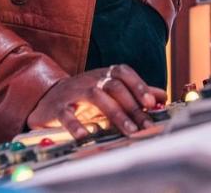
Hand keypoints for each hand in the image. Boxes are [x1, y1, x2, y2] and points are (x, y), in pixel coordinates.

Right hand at [26, 64, 165, 139]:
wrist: (48, 97)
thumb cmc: (86, 95)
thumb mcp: (110, 91)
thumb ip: (135, 93)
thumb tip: (162, 97)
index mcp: (105, 74)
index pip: (124, 73)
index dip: (138, 85)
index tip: (150, 103)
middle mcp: (91, 79)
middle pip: (114, 86)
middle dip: (132, 106)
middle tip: (144, 125)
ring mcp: (74, 91)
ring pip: (96, 95)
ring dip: (114, 113)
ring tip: (128, 130)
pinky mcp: (58, 107)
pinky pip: (67, 114)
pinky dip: (76, 125)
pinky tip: (85, 136)